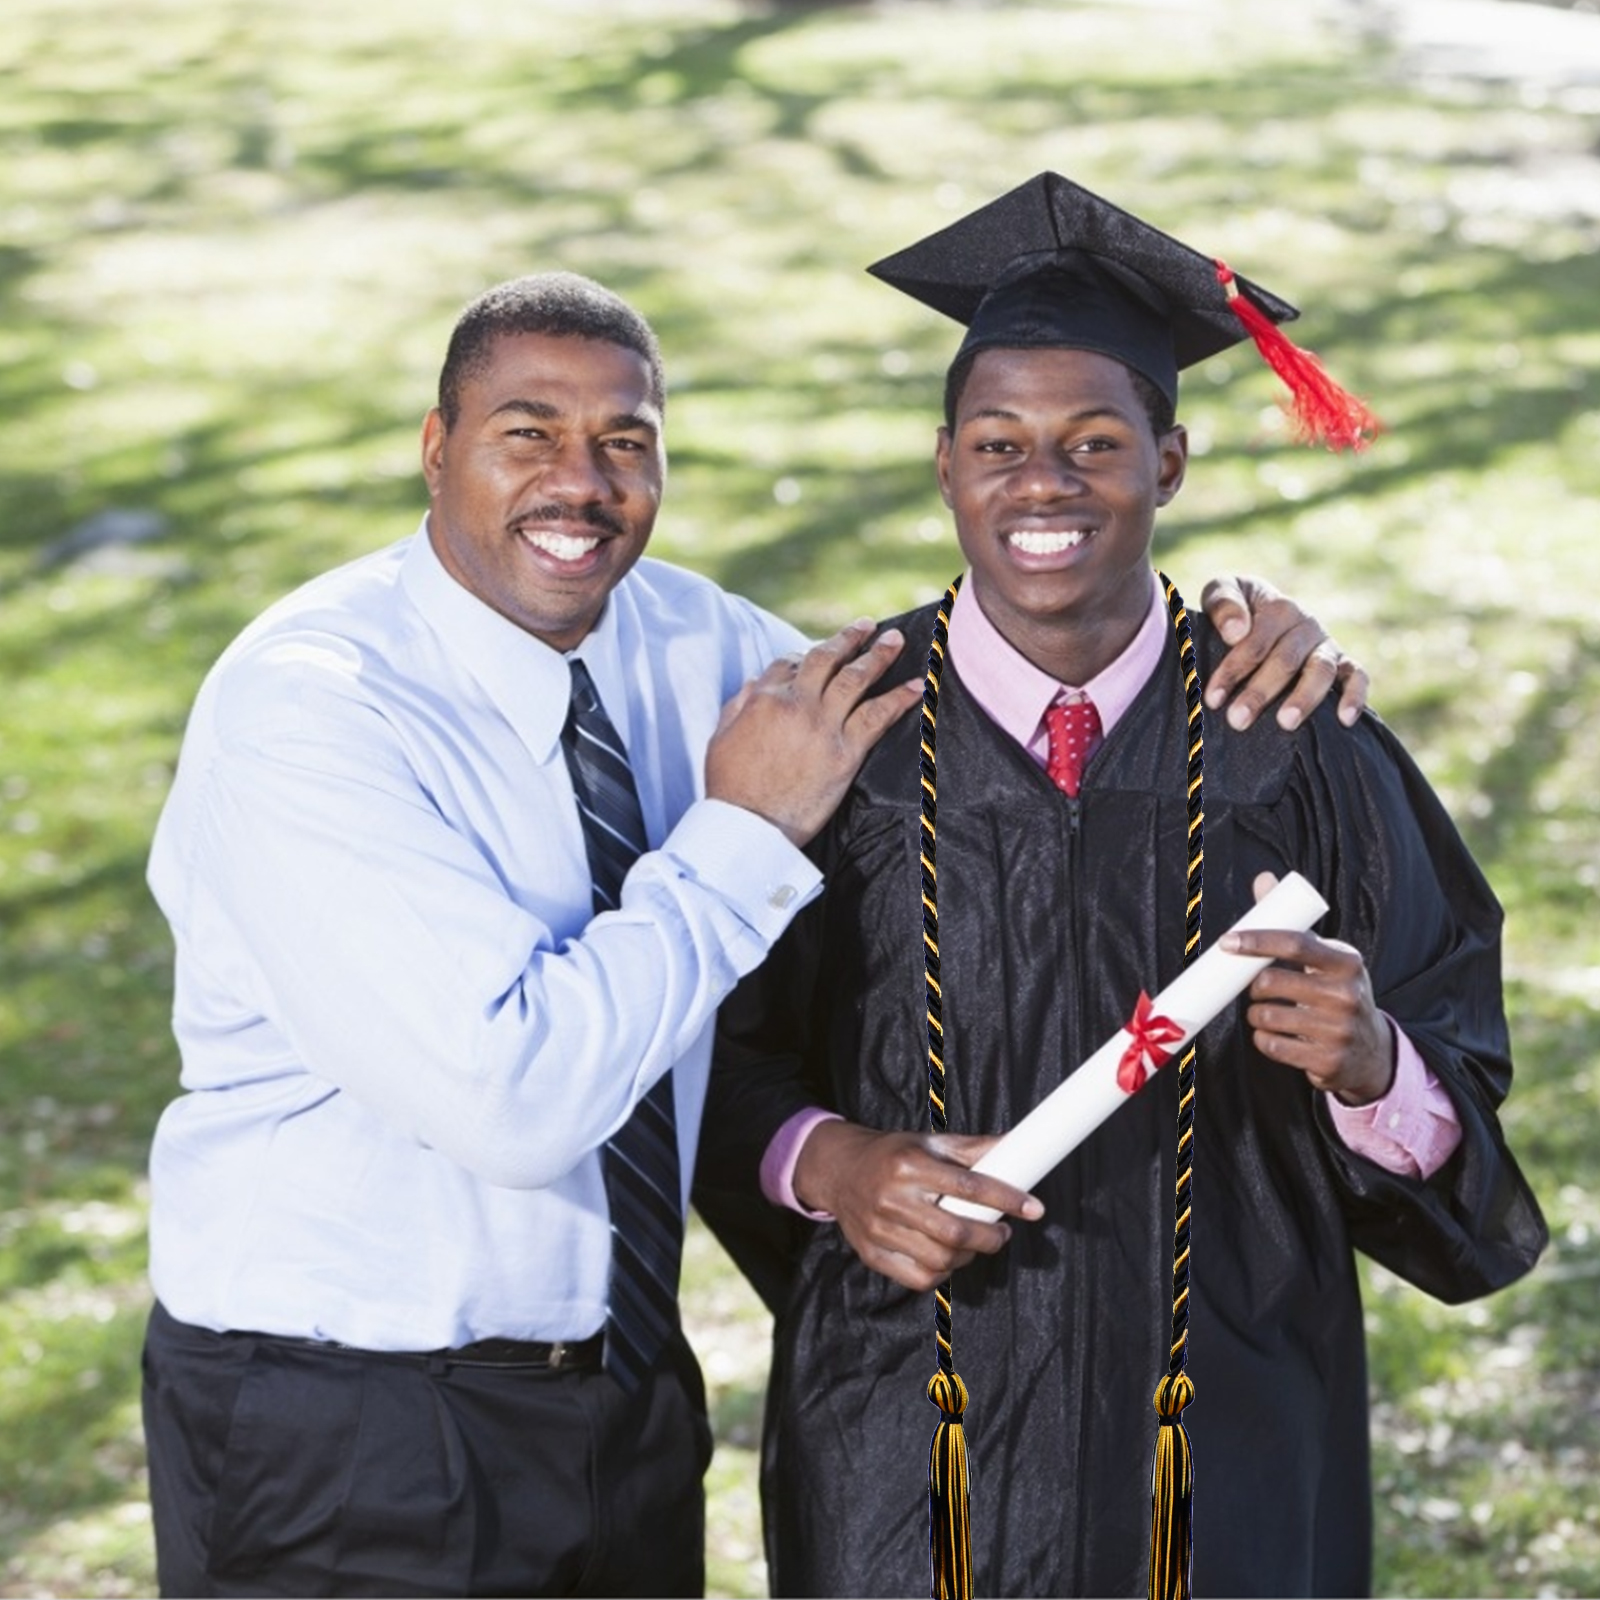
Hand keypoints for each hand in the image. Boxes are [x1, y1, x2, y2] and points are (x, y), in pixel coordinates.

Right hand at [705, 619, 922, 846]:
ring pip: (856, 678)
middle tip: (868, 625)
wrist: (749, 826)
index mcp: (763, 699)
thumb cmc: (730, 788)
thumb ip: (738, 705)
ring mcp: (823, 726)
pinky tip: (916, 685)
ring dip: (879, 655)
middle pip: (826, 659)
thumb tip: (755, 682)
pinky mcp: (845, 752)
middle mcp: (796, 704)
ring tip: (895, 639)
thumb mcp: (721, 738)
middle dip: (849, 638)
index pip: (789, 663)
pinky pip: (878, 716)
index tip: (821, 653)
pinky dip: (899, 698)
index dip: (806, 654)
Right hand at [792, 1121, 1043, 1292]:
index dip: (1007, 1199)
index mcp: (910, 1164)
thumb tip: (1017, 1146)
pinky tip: (947, 1258)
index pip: (969, 1186)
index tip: (1034, 1208)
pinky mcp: (872, 1254)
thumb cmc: (892, 1155)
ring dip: (969, 1256)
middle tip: (1002, 1233)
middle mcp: (892, 1197)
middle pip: (955, 1233)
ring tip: (974, 1244)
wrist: (839, 1170)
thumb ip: (973, 1149)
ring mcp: (880, 1229)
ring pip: (940, 1259)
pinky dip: (942, 1273)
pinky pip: (918, 1277)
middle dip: (991, 1238)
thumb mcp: (929, 1143)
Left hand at [1199, 574, 1369, 731]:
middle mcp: (1305, 624)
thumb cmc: (1235, 610)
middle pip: (1286, 660)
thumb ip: (1224, 603)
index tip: (1213, 698)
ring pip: (1321, 670)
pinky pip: (1356, 676)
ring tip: (1285, 723)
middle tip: (1237, 720)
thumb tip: (1236, 632)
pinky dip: (1355, 695)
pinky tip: (1344, 720)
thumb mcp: (1222, 590)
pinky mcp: (1342, 662)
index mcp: (1277, 608)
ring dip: (1304, 698)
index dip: (1233, 670)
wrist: (1261, 611)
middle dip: (1260, 692)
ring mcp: (1325, 644)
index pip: (1255, 642)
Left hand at [1221, 871, 1392, 1103]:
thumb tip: (1264, 879)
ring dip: (1256, 1015)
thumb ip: (1293, 923)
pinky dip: (1263, 1040)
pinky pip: (1271, 1045)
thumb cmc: (1336, 993)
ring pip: (1265, 1016)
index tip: (1227, 941)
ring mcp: (1338, 1030)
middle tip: (1259, 988)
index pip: (1295, 943)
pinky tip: (1277, 1036)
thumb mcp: (1326, 958)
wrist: (1370, 1050)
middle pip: (1271, 982)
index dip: (1256, 940)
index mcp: (1346, 962)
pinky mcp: (1327, 1061)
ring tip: (1270, 1013)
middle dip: (1253, 986)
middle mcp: (1347, 995)